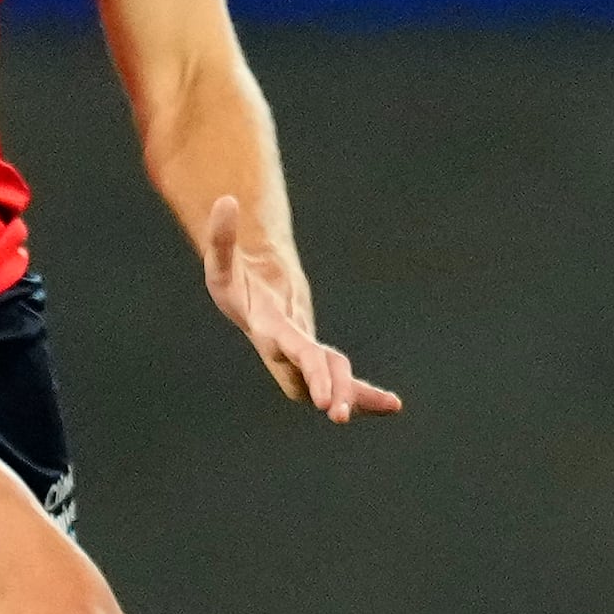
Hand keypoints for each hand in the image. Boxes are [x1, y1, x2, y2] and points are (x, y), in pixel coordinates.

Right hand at [199, 193, 401, 419]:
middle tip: (338, 413)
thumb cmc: (236, 279)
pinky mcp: (316, 357)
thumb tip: (226, 200)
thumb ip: (220, 237)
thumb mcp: (222, 260)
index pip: (289, 351)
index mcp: (265, 330)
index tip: (319, 396)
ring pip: (331, 380)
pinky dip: (364, 394)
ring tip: (392, 404)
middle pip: (309, 372)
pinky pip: (342, 381)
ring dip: (356, 395)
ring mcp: (302, 358)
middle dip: (326, 388)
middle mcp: (284, 351)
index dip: (306, 370)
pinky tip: (392, 406)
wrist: (249, 296)